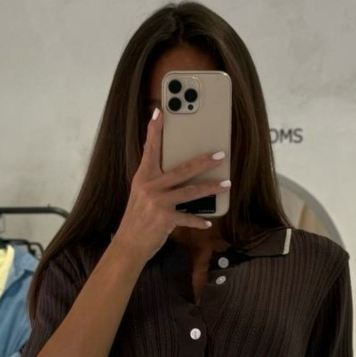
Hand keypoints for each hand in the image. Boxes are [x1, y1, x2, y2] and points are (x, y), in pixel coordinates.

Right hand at [112, 108, 229, 263]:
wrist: (129, 244)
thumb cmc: (138, 219)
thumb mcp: (142, 195)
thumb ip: (156, 183)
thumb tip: (178, 175)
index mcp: (143, 177)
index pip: (150, 149)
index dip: (154, 130)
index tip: (160, 112)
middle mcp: (150, 186)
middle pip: (182, 169)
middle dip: (203, 161)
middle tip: (220, 154)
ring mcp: (158, 202)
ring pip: (190, 191)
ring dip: (211, 187)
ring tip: (226, 183)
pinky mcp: (164, 219)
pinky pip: (187, 218)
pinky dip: (198, 221)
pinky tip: (208, 222)